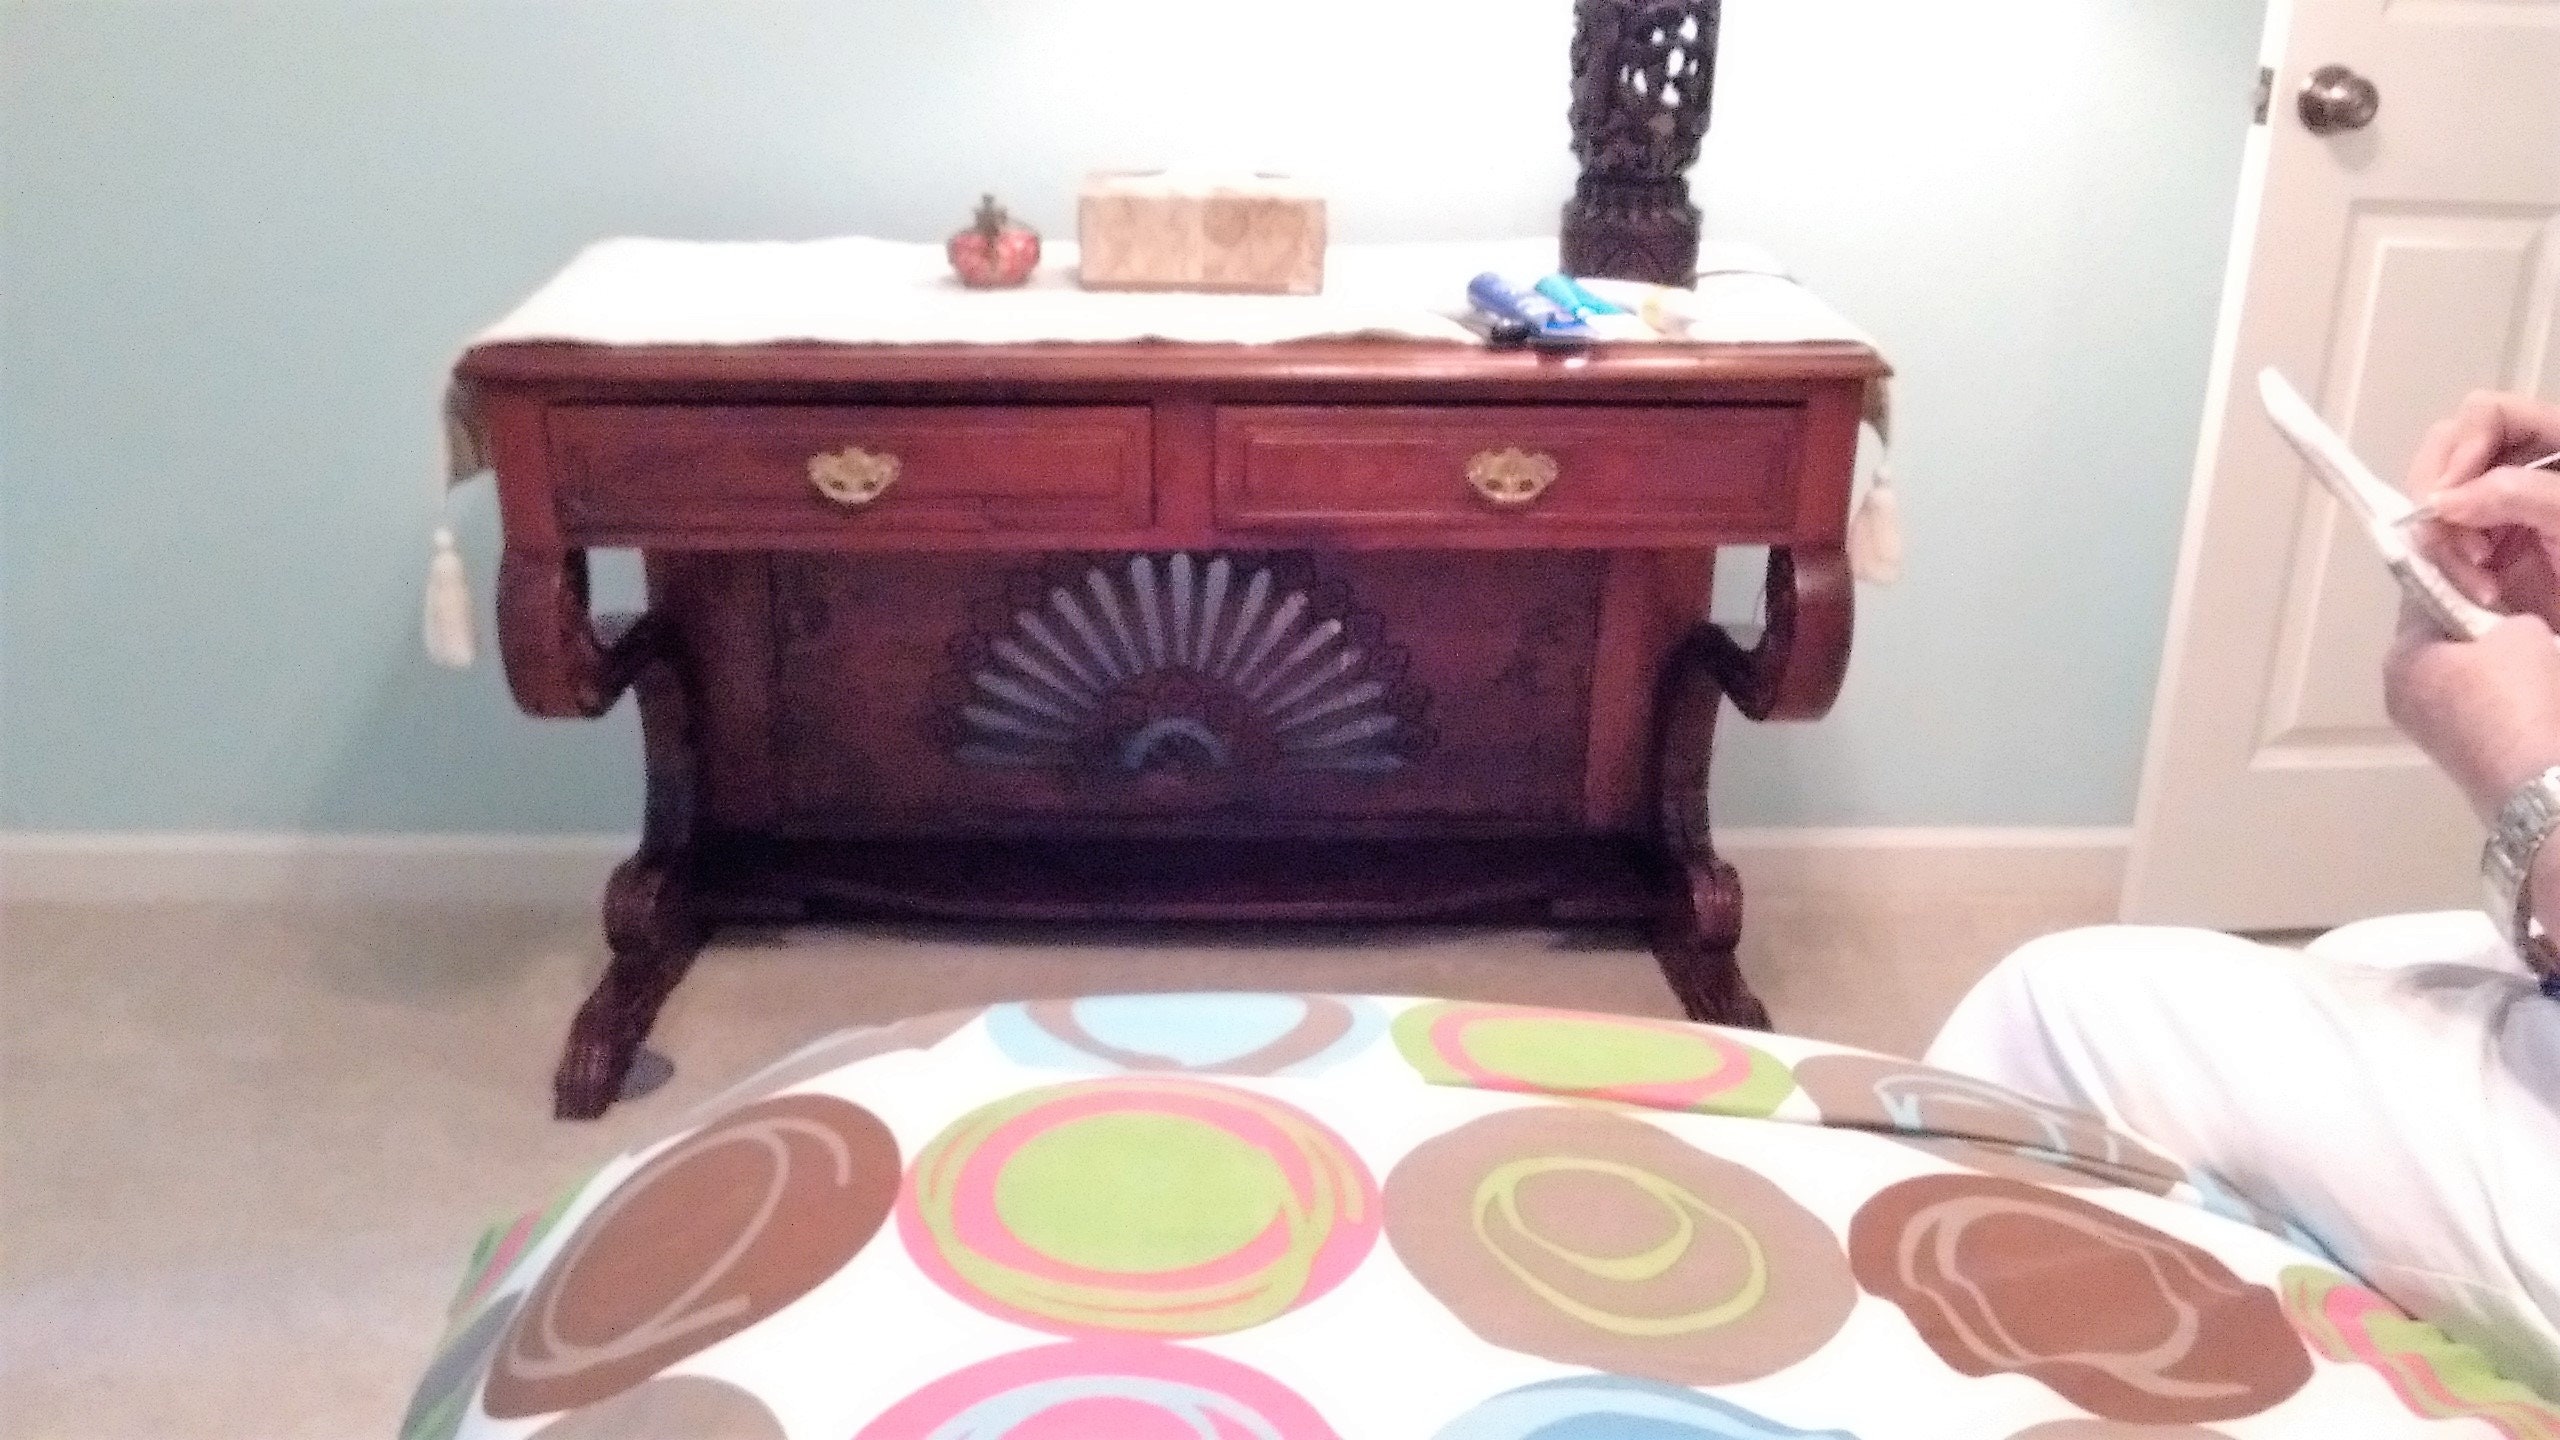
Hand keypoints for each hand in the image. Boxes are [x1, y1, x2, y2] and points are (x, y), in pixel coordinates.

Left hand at [2383, 606, 2559, 823]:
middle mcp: (2398, 692)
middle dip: (2476, 628)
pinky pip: (2470, 707)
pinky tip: (2531, 695)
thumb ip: (2503, 617)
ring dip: (2489, 664)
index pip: (2421, 599)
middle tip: (2517, 624)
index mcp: (2401, 656)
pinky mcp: (2452, 755)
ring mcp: (2422, 729)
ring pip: (2455, 676)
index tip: (2496, 585)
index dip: (2461, 583)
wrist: (2539, 781)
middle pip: (2437, 641)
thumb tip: (2502, 629)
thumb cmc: (2521, 694)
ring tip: (2533, 659)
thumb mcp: (2522, 630)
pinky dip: (2494, 696)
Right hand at [2404, 391, 2559, 621]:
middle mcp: (2521, 467)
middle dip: (2442, 498)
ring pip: (2435, 499)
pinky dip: (2446, 566)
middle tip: (2465, 549)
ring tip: (2479, 581)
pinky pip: (2438, 543)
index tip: (2449, 502)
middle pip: (2449, 450)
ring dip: (2444, 541)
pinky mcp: (2484, 550)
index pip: (2488, 415)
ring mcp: (2500, 509)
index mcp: (2555, 441)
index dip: (2462, 449)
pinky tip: (2477, 589)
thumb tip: (2440, 501)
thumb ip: (2515, 495)